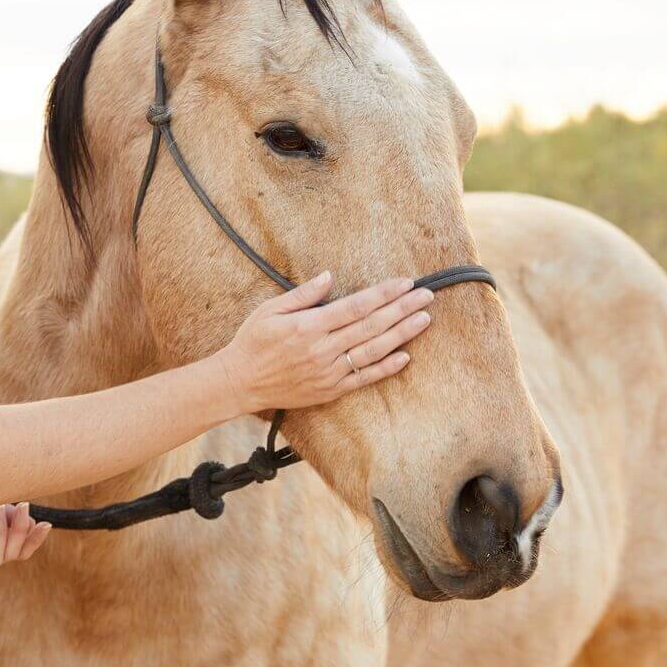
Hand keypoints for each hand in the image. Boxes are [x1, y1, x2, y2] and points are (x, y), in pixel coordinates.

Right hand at [215, 271, 433, 413]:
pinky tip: (405, 356)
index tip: (405, 283)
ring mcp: (329, 372)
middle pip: (371, 326)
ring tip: (424, 319)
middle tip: (427, 296)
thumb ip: (303, 294)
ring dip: (402, 334)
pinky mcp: (330, 390)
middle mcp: (323, 349)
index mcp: (309, 326)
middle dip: (402, 309)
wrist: (239, 383)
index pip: (356, 306)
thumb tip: (330, 276)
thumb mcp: (270, 309)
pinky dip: (386, 368)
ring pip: (373, 351)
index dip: (383, 293)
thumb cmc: (253, 342)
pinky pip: (364, 378)